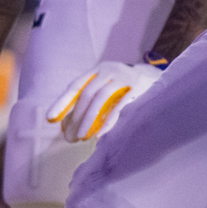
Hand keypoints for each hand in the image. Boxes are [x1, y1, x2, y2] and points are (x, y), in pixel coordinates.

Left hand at [46, 61, 164, 142]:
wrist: (157, 77)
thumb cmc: (126, 88)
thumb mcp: (107, 88)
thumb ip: (90, 101)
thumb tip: (68, 125)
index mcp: (98, 70)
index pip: (75, 86)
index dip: (62, 102)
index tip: (49, 119)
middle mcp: (108, 70)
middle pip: (87, 93)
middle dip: (76, 116)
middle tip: (70, 137)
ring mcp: (124, 77)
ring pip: (101, 98)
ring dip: (89, 119)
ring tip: (82, 137)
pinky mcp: (139, 87)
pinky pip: (121, 105)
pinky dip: (109, 120)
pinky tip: (101, 135)